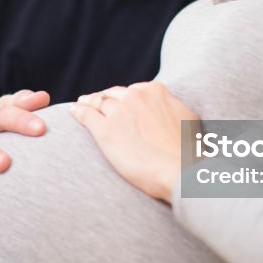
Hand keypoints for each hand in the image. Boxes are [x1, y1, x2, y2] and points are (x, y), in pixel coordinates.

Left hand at [70, 81, 197, 202]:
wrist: (180, 172)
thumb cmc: (188, 152)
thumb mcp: (186, 117)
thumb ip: (170, 106)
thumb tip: (165, 106)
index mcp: (155, 90)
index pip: (132, 90)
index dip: (123, 97)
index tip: (118, 101)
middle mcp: (135, 96)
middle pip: (112, 94)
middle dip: (104, 98)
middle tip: (94, 101)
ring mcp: (119, 112)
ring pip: (97, 103)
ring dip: (88, 102)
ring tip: (81, 104)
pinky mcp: (105, 131)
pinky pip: (86, 116)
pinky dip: (78, 112)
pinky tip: (74, 111)